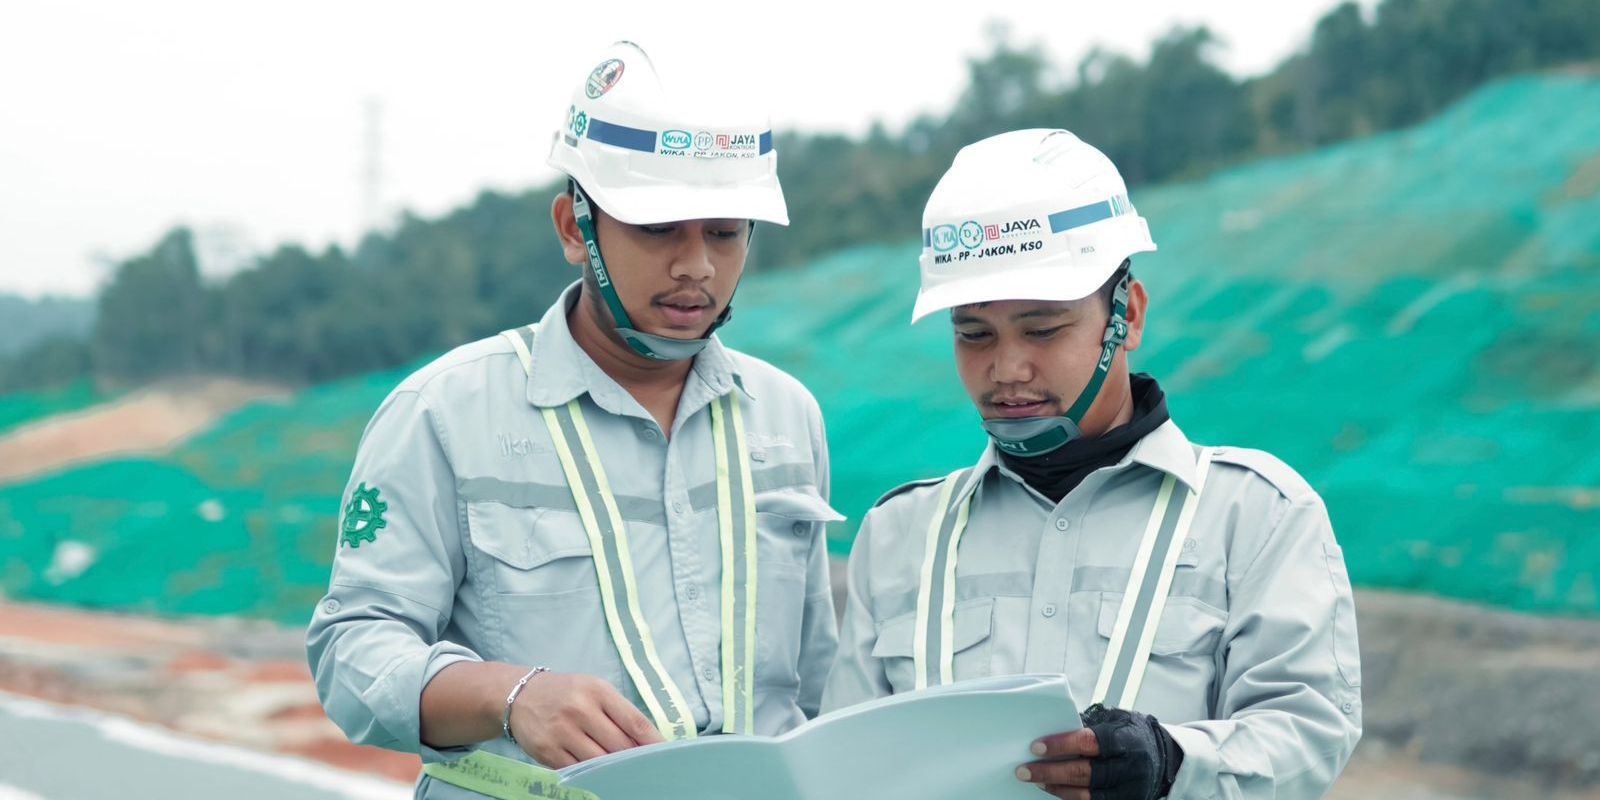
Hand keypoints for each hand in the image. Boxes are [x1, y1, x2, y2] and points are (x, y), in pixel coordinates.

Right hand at [507, 671, 664, 766]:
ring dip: (614, 768)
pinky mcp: (547, 751)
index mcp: (597, 691)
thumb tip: (646, 741)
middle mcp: (580, 710)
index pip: (634, 721)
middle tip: (646, 766)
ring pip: (600, 761)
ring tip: (623, 771)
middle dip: (634, 757)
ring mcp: (562, 732)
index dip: (653, 742)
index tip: (666, 753)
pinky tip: (599, 773)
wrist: (519, 694)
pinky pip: (577, 770)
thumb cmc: (565, 693)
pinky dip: (591, 774)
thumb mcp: (593, 689)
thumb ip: (619, 712)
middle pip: (620, 745)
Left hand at [1016, 704, 1182, 799]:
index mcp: (1126, 740)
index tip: (1035, 747)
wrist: (1165, 758)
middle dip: (1050, 772)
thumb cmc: (1131, 735)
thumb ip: (1087, 725)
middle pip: (1083, 773)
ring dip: (1057, 788)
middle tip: (1023, 771)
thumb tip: (1050, 727)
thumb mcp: (1115, 721)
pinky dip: (1071, 799)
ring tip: (1037, 781)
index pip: (1088, 742)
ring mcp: (1130, 790)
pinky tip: (1055, 792)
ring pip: (1086, 795)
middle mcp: (1130, 768)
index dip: (1060, 745)